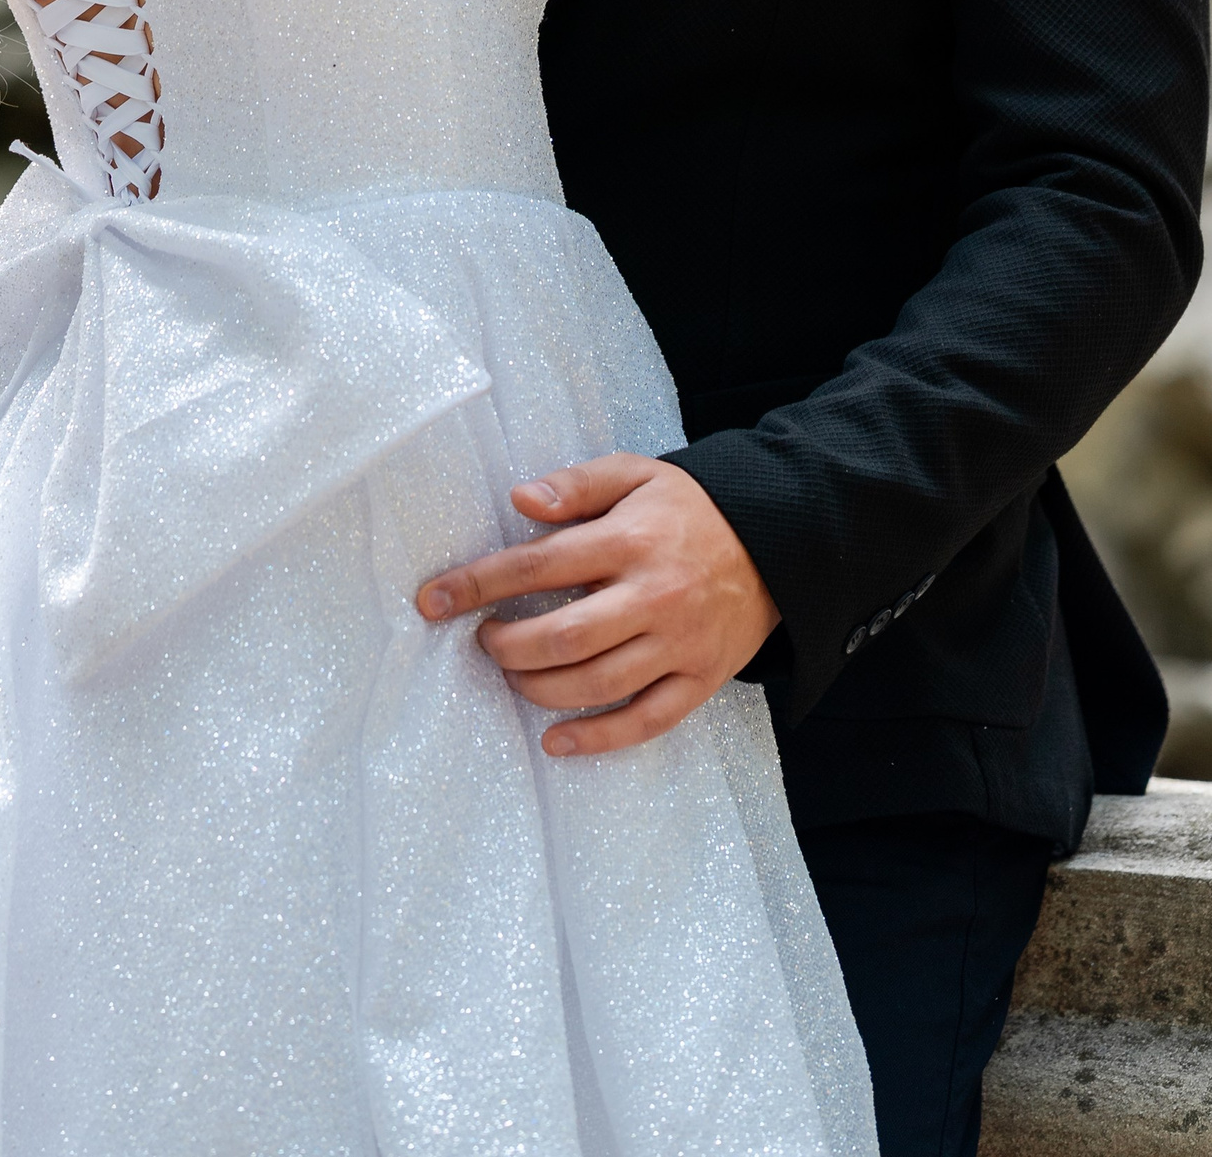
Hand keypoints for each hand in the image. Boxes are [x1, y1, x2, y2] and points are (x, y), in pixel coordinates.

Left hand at [415, 454, 778, 756]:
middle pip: (562, 636)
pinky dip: (597, 737)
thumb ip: (576, 485)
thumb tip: (520, 499)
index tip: (432, 599)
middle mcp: (654, 595)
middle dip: (507, 645)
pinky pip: (644, 721)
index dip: (479, 584)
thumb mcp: (636, 474)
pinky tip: (556, 739)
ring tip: (513, 674)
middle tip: (485, 639)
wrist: (778, 542)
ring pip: (596, 684)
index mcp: (631, 539)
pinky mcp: (700, 680)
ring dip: (538, 688)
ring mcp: (679, 643)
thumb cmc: (690, 508)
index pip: (539, 564)